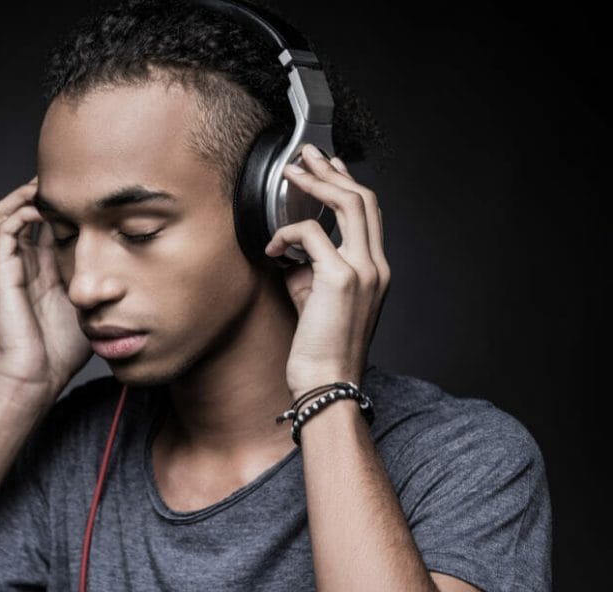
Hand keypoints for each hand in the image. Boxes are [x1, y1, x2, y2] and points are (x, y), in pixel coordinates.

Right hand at [0, 175, 92, 397]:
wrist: (38, 375)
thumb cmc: (65, 350)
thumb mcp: (98, 306)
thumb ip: (111, 287)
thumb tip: (137, 272)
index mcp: (48, 268)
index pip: (51, 224)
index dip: (66, 204)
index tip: (91, 190)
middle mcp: (28, 262)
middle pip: (27, 210)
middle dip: (45, 190)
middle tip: (70, 176)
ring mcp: (13, 265)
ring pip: (8, 212)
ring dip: (27, 194)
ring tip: (49, 184)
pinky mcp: (4, 272)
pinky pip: (4, 228)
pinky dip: (20, 211)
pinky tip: (41, 208)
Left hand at [264, 143, 391, 397]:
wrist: (326, 381)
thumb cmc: (319, 347)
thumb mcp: (316, 298)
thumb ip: (309, 267)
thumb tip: (287, 247)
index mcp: (376, 270)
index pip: (370, 213)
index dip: (349, 184)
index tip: (331, 167)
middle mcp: (376, 265)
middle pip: (363, 199)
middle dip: (333, 171)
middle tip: (308, 155)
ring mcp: (363, 270)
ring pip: (348, 204)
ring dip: (317, 182)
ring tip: (292, 171)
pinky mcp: (340, 278)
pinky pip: (311, 234)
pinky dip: (286, 235)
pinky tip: (271, 248)